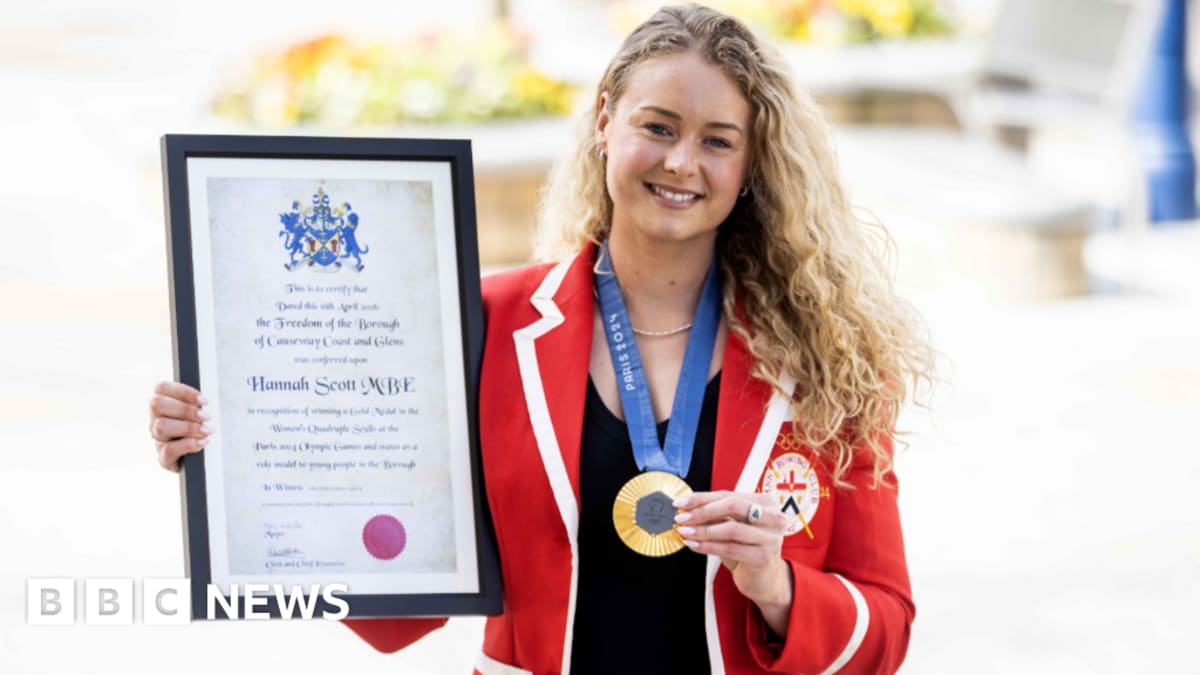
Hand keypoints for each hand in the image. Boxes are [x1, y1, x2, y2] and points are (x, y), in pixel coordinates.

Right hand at [148, 381, 210, 472]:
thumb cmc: (199, 430)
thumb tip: (202, 401)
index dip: (183, 392)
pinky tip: (203, 443)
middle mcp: (154, 420)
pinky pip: (168, 450)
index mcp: (162, 405)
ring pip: (161, 426)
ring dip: (188, 427)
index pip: (160, 388)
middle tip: (206, 416)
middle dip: (185, 409)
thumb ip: (195, 403)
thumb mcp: (197, 413)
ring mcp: (157, 439)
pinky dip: (188, 445)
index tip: (204, 401)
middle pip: (157, 404)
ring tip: (206, 431)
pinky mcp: (163, 458)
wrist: (199, 461)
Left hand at [674, 491, 792, 633]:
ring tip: (685, 532)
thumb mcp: (732, 526)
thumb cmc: (746, 548)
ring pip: (731, 528)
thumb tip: (687, 508)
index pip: (728, 494)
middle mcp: (773, 517)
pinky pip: (730, 548)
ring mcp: (770, 537)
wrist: (764, 578)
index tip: (682, 502)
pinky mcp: (763, 557)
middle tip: (682, 517)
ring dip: (703, 530)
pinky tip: (694, 545)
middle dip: (703, 511)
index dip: (702, 498)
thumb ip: (715, 515)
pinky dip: (708, 546)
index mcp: (765, 502)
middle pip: (732, 506)